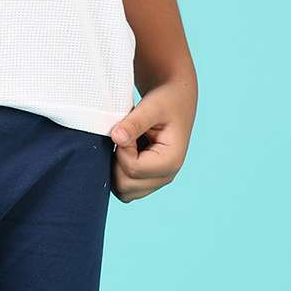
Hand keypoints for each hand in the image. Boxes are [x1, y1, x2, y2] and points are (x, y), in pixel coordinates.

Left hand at [110, 77, 195, 202]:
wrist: (174, 99)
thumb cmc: (166, 100)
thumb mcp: (151, 106)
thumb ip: (134, 123)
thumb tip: (116, 137)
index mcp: (171, 161)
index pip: (133, 169)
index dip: (122, 150)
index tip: (126, 131)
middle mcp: (166, 177)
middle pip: (125, 186)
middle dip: (118, 161)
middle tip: (126, 139)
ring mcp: (157, 182)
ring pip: (123, 191)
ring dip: (117, 168)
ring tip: (129, 146)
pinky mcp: (148, 182)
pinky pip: (124, 189)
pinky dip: (118, 173)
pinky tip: (126, 154)